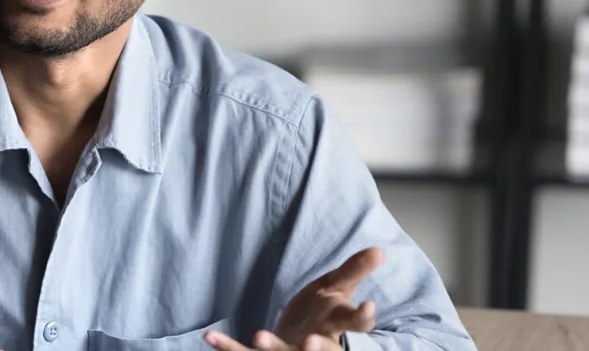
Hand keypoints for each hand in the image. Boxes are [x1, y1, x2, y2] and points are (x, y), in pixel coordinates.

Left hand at [203, 247, 383, 350]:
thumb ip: (354, 271)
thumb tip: (380, 249)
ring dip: (271, 347)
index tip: (368, 307)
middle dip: (317, 350)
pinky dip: (226, 346)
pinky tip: (208, 336)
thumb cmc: (322, 314)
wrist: (300, 341)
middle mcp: (317, 346)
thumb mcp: (337, 289)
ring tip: (259, 336)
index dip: (362, 318)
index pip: (355, 325)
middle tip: (310, 343)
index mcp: (337, 327)